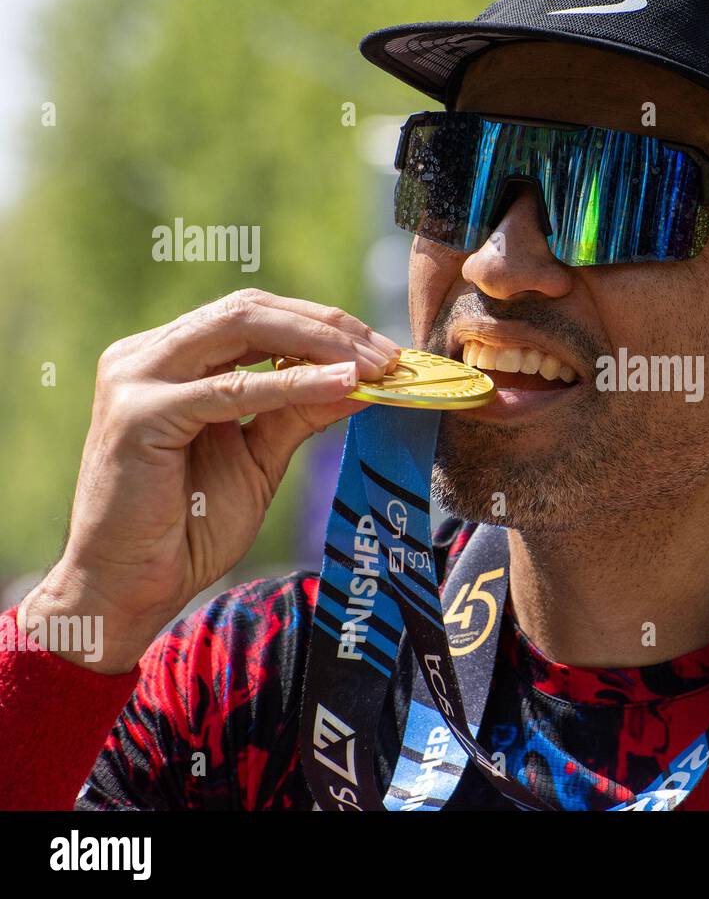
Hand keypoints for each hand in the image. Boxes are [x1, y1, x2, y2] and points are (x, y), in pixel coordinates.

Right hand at [20, 289, 399, 671]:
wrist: (130, 587)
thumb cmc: (190, 526)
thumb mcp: (261, 455)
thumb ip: (302, 410)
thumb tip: (365, 379)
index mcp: (170, 358)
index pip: (254, 316)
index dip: (322, 323)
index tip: (382, 348)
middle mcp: (146, 356)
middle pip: (250, 311)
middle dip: (327, 326)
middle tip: (387, 354)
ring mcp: (135, 378)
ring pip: (240, 330)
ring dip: (317, 344)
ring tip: (372, 366)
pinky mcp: (138, 414)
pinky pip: (229, 389)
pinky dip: (291, 383)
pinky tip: (340, 385)